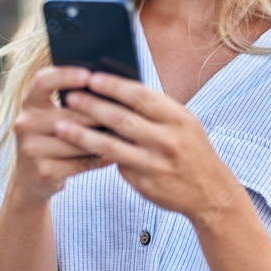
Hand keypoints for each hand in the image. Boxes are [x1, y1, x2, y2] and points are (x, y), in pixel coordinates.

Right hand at [10, 66, 112, 204]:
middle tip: (123, 108)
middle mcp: (25, 124)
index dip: (65, 75)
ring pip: (77, 140)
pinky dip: (99, 158)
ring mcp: (32, 149)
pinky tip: (115, 154)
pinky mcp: (44, 171)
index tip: (88, 74)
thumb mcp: (51, 116)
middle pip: (68, 114)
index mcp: (29, 103)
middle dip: (97, 113)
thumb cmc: (51, 138)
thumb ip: (72, 102)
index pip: (43, 81)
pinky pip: (80, 163)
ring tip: (125, 132)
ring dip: (102, 137)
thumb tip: (108, 88)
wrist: (30, 178)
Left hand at [52, 72, 240, 223]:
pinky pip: (116, 166)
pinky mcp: (144, 184)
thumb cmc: (191, 149)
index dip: (113, 86)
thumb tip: (116, 88)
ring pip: (110, 146)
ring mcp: (155, 164)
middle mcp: (167, 140)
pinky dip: (96, 155)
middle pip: (121, 119)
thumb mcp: (183, 123)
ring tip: (60, 125)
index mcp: (178, 118)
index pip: (140, 96)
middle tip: (69, 97)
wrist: (210, 192)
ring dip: (81, 135)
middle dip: (91, 106)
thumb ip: (155, 108)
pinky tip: (78, 148)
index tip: (90, 78)